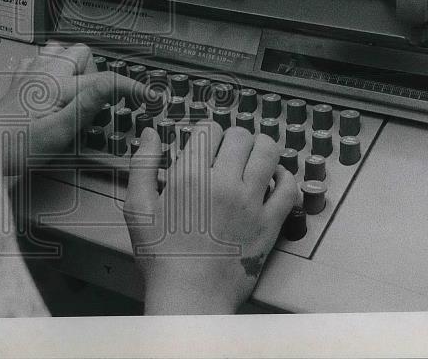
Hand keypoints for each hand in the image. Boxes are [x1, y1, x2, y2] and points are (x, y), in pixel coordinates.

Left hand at [0, 41, 146, 176]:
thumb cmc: (17, 146)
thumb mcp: (59, 132)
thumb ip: (88, 104)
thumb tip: (114, 86)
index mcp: (58, 83)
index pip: (105, 80)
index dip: (132, 88)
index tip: (148, 96)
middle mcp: (44, 71)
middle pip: (82, 53)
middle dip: (93, 73)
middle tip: (91, 102)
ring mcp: (30, 73)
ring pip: (61, 51)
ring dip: (72, 67)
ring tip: (72, 94)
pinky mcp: (19, 80)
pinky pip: (40, 60)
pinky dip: (51, 69)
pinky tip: (50, 90)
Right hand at [124, 123, 299, 313]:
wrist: (191, 298)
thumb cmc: (162, 258)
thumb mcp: (138, 209)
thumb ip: (142, 166)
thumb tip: (149, 135)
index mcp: (190, 176)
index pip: (209, 129)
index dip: (206, 132)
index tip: (204, 143)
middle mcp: (223, 184)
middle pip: (241, 136)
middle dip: (233, 138)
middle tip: (227, 151)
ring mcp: (250, 203)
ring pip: (268, 152)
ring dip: (261, 148)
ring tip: (252, 157)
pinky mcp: (269, 223)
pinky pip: (289, 187)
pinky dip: (284, 176)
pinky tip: (273, 179)